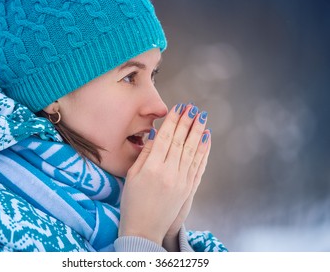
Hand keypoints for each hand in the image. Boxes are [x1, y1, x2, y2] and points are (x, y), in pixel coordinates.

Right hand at [119, 104, 210, 245]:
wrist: (144, 229)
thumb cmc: (133, 202)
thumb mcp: (132, 176)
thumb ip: (145, 154)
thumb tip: (156, 134)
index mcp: (152, 168)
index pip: (165, 137)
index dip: (173, 121)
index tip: (179, 107)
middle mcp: (169, 172)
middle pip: (181, 141)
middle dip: (187, 122)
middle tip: (193, 107)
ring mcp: (181, 181)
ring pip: (192, 151)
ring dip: (198, 132)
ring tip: (202, 117)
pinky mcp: (188, 189)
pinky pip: (198, 165)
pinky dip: (203, 151)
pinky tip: (206, 139)